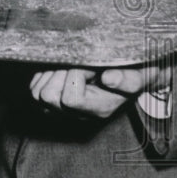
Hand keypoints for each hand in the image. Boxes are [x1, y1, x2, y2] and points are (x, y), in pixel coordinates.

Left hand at [29, 66, 171, 118]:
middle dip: (58, 73)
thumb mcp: (143, 75)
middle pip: (48, 97)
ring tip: (68, 66)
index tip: (88, 65)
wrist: (130, 76)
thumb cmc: (136, 74)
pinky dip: (42, 75)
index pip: (71, 100)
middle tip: (74, 63)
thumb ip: (131, 80)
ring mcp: (61, 110)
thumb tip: (109, 79)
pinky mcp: (49, 101)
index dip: (75, 76)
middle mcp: (78, 114)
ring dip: (49, 73)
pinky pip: (33, 87)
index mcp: (99, 109)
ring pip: (37, 93)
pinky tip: (59, 70)